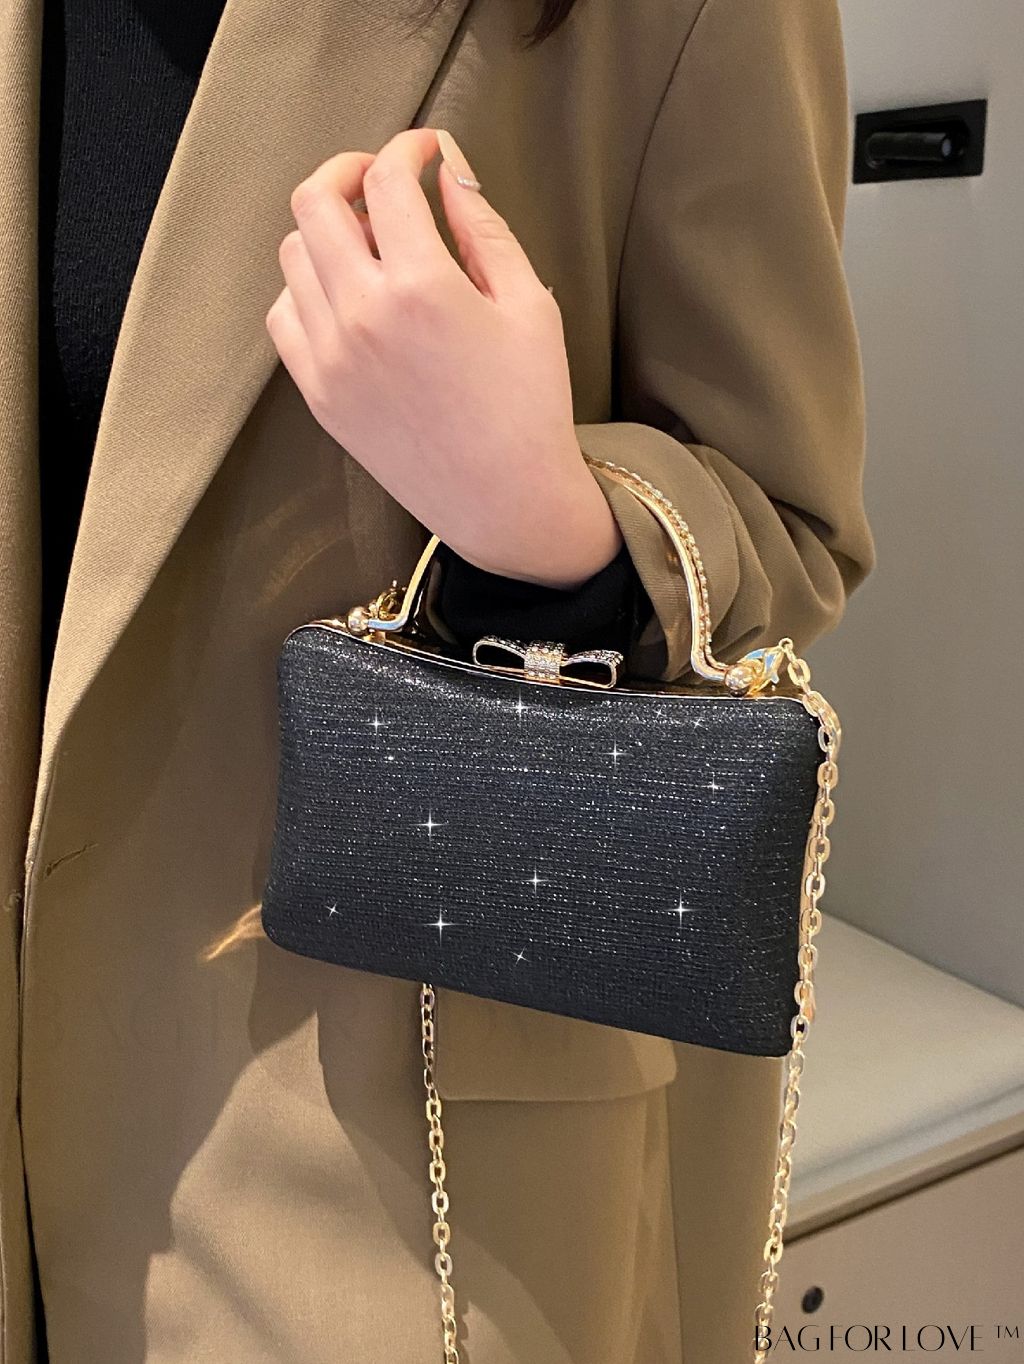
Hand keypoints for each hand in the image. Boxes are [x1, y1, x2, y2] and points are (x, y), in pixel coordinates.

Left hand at [265, 126, 622, 588]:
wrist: (504, 500)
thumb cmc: (529, 404)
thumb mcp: (529, 304)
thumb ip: (483, 227)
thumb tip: (449, 168)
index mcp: (422, 286)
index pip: (387, 180)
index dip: (407, 148)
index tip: (426, 150)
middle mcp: (361, 315)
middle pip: (314, 200)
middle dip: (349, 171)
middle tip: (382, 181)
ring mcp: (330, 357)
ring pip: (293, 253)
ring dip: (327, 231)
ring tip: (370, 243)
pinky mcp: (318, 393)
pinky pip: (284, 315)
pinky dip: (307, 289)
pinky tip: (347, 296)